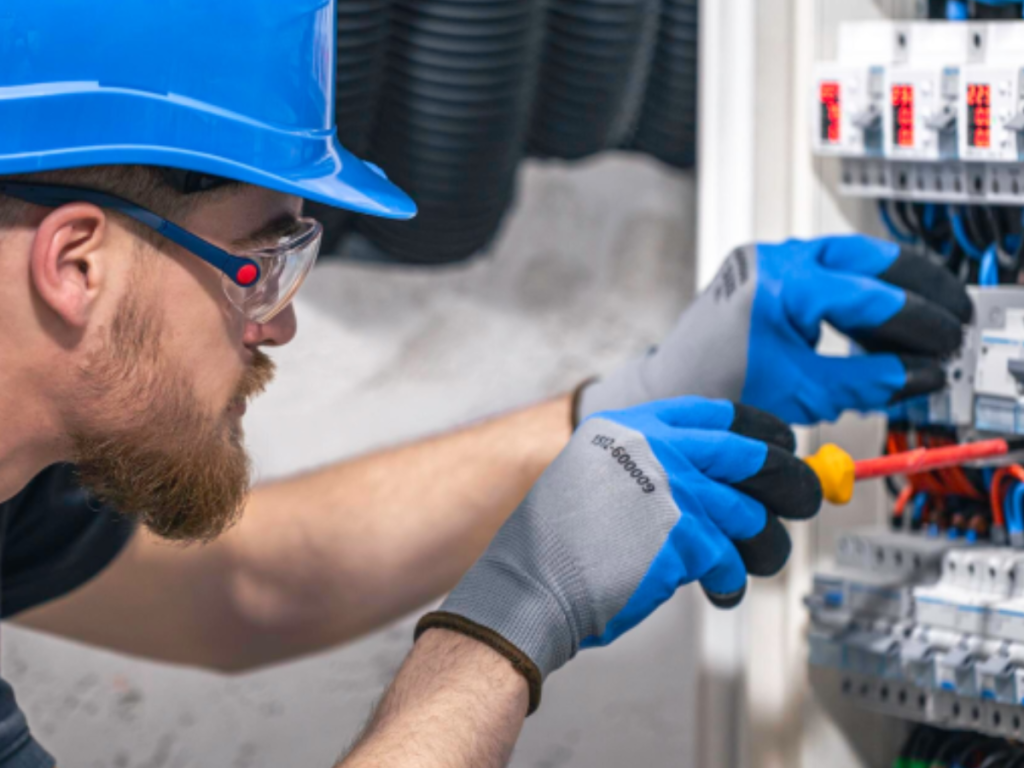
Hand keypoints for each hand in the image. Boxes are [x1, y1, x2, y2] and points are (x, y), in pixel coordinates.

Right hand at [416, 397, 821, 712]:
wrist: (530, 585)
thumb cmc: (559, 543)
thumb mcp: (595, 475)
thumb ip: (652, 466)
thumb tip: (725, 479)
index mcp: (631, 427)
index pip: (715, 414)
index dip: (760, 430)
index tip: (781, 444)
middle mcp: (654, 448)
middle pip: (751, 456)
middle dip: (791, 482)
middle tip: (805, 500)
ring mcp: (671, 491)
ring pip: (752, 516)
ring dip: (762, 547)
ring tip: (747, 565)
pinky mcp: (684, 539)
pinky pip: (730, 561)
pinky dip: (728, 583)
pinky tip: (716, 591)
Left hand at [578, 235, 972, 424]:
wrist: (670, 386)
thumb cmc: (716, 390)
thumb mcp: (802, 391)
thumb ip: (867, 381)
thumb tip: (919, 373)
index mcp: (780, 286)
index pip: (869, 296)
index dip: (917, 321)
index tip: (945, 342)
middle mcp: (773, 259)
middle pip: (867, 257)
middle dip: (917, 285)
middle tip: (951, 315)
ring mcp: (767, 258)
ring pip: (849, 257)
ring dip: (889, 286)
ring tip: (921, 322)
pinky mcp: (765, 267)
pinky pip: (826, 268)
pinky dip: (857, 291)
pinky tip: (878, 321)